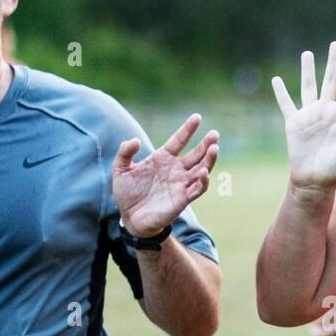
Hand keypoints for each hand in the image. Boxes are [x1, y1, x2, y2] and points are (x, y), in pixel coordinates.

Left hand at [113, 115, 217, 237]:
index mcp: (163, 158)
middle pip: (196, 154)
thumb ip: (124, 153)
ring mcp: (181, 183)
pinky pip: (198, 188)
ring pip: (202, 169)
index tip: (197, 118)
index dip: (188, 129)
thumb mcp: (120, 169)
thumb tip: (135, 141)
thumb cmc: (127, 193)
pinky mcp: (183, 198)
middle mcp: (176, 169)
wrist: (130, 218)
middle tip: (214, 134)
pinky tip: (204, 172)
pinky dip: (203, 181)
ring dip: (209, 159)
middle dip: (206, 144)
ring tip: (215, 148)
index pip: (179, 140)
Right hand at [271, 41, 335, 193]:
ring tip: (307, 54)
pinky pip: (286, 104)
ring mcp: (310, 116)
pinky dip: (281, 92)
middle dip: (334, 62)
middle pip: (331, 80)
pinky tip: (276, 81)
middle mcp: (326, 111)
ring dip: (308, 71)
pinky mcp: (294, 123)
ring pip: (308, 87)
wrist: (314, 181)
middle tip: (335, 44)